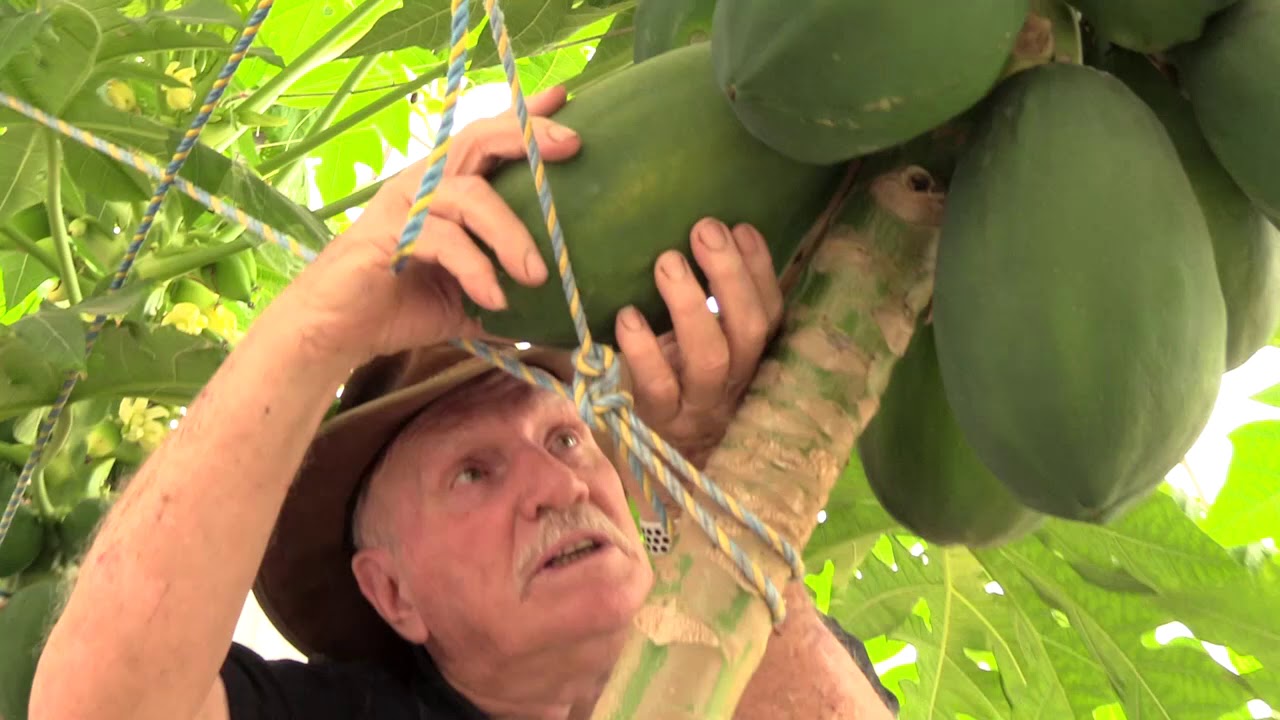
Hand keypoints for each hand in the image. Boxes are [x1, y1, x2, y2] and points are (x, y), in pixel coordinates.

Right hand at [266, 86, 582, 366]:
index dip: (524, 118)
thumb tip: (560, 310)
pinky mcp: (387, 234)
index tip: (563, 98)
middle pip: (478, 139)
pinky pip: (442, 239)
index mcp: (446, 188)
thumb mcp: (470, 298)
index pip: (488, 139)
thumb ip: (509, 290)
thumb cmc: (402, 306)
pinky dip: (475, 268)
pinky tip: (494, 300)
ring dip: (510, 234)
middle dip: (528, 136)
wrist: (337, 332)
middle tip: (572, 146)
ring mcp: (403, 205)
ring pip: (469, 196)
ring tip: (536, 277)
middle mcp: (425, 184)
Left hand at [615, 218, 783, 470]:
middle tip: (705, 230)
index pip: (770, 312)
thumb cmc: (674, 382)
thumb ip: (710, 304)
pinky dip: (644, 350)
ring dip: (691, 306)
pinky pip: (658, 387)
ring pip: (710, 359)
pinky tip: (627, 317)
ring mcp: (696, 406)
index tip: (742, 227)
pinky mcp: (658, 422)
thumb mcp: (699, 344)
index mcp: (749, 357)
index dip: (761, 270)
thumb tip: (708, 236)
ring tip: (668, 262)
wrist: (654, 460)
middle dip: (730, 276)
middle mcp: (732, 383)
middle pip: (749, 331)